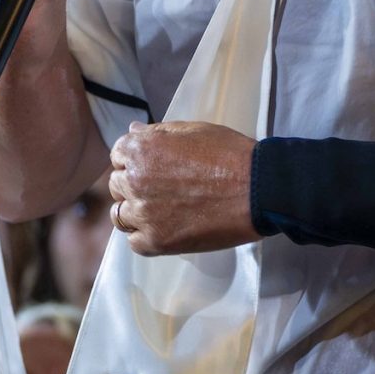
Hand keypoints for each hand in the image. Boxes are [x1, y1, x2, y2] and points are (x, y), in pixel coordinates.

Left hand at [108, 121, 257, 256]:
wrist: (258, 189)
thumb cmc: (229, 155)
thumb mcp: (192, 131)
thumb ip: (157, 133)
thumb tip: (132, 131)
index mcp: (139, 149)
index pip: (117, 156)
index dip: (134, 161)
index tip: (152, 168)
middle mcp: (134, 180)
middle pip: (117, 186)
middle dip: (133, 186)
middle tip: (162, 190)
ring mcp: (143, 213)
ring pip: (121, 216)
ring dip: (135, 213)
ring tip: (162, 211)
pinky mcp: (156, 241)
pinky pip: (135, 242)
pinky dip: (146, 237)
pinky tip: (166, 229)